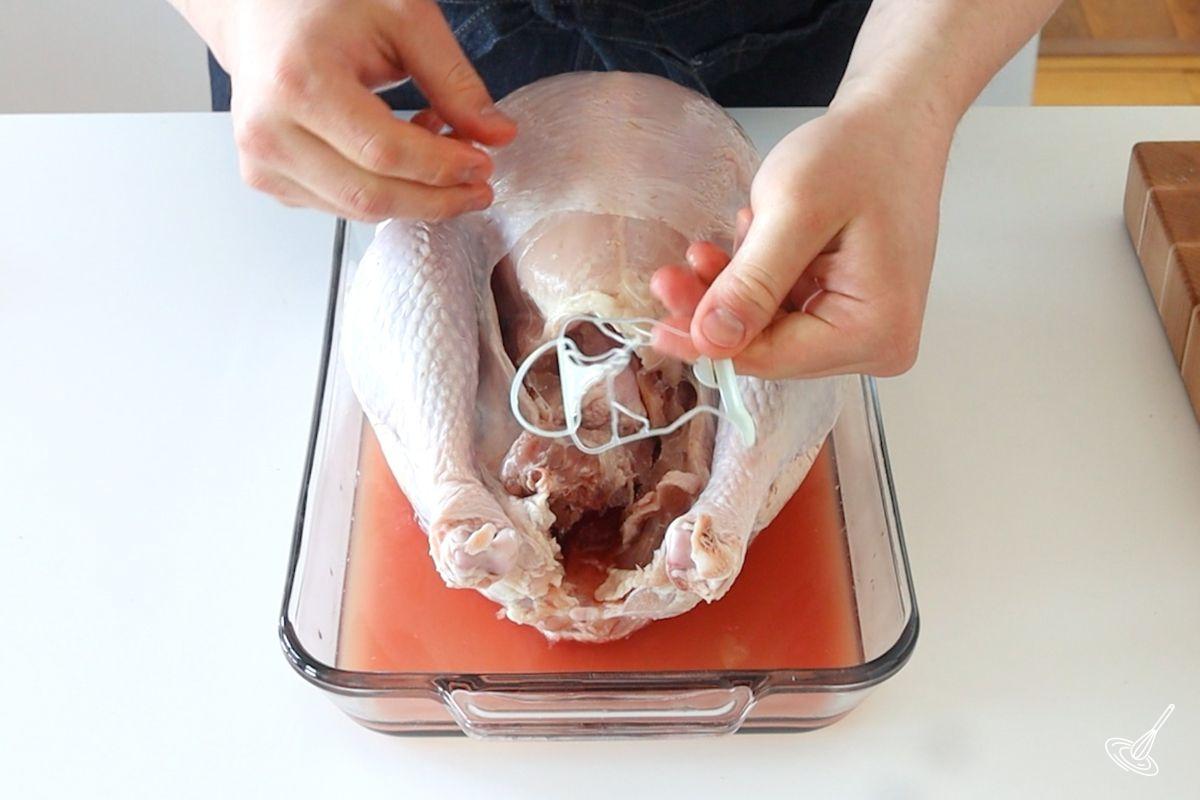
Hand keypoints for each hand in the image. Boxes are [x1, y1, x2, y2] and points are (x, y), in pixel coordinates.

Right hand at [178, 0, 516, 220]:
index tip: (483, 164)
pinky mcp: (267, 181)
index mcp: (298, 82)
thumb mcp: (403, 20)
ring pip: (357, 210)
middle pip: (371, 195)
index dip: (441, 168)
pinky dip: (383, 192)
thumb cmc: (326, 3)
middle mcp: (269, 130)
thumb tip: (498, 135)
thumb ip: (453, 80)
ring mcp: (262, 163)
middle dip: (436, 198)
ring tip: (442, 159)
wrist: (259, 12)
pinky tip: (401, 159)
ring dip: (413, 197)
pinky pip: (340, 206)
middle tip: (479, 186)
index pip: (384, 153)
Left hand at [650, 98, 952, 378]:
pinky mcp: (849, 312)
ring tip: (716, 244)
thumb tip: (711, 341)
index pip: (771, 359)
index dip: (708, 343)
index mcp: (875, 330)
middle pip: (769, 347)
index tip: (656, 326)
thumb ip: (752, 282)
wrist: (895, 125)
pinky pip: (784, 311)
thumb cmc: (859, 154)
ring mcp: (865, 330)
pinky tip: (750, 239)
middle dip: (716, 311)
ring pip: (770, 330)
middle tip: (668, 276)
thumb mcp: (796, 210)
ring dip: (732, 290)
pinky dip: (754, 281)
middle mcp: (878, 344)